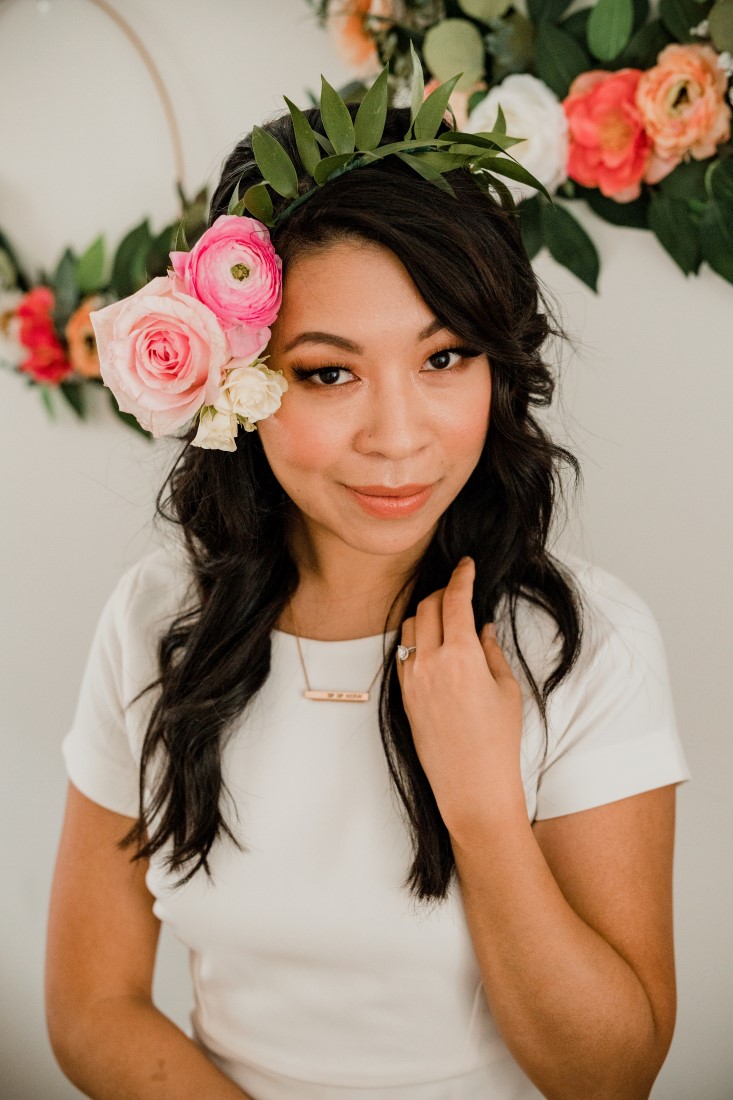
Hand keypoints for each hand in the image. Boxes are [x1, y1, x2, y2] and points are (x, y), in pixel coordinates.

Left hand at [396, 557, 524, 839]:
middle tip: (460, 589)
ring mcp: (412, 678)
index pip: (455, 599)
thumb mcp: (506, 690)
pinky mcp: (403, 695)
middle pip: (428, 606)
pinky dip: (417, 639)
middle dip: (444, 591)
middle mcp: (430, 662)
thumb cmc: (498, 742)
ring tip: (447, 615)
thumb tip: (481, 626)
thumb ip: (491, 651)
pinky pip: (404, 653)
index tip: (467, 565)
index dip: (461, 576)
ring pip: (411, 626)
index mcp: (461, 655)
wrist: (472, 787)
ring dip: (427, 613)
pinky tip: (433, 643)